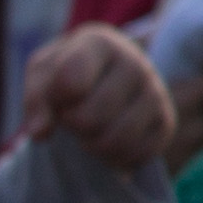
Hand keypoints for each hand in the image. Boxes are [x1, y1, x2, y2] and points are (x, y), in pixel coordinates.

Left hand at [20, 24, 171, 188]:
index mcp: (101, 44)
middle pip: (90, 118)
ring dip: (91, 145)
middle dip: (72, 125)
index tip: (56, 96)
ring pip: (115, 140)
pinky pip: (136, 155)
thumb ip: (36, 98)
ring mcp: (155, 92)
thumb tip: (40, 133)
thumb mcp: (43, 74)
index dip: (54, 100)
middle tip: (71, 118)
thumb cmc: (67, 72)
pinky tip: (108, 141)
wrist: (106, 75)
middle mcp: (135, 63)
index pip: (71, 82)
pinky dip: (114, 158)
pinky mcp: (166, 122)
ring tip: (87, 132)